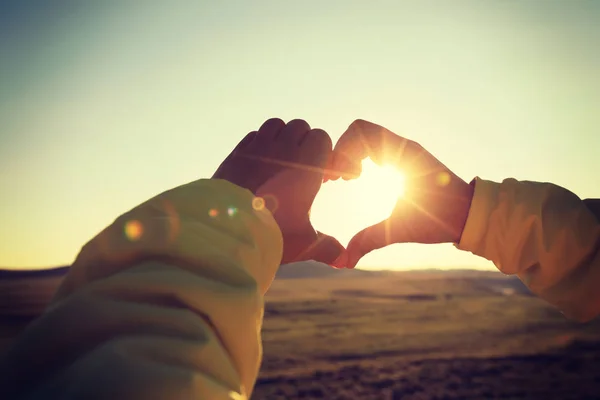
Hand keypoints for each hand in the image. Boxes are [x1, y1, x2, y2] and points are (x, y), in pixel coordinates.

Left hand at [213, 118, 343, 264]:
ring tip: (283, 162)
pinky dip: (261, 144)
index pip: (322, 139)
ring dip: (283, 139)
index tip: (325, 178)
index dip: (327, 156)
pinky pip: (254, 136)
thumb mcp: (304, 243)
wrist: (224, 230)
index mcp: (306, 165)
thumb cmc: (270, 235)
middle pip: (301, 128)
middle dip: (306, 144)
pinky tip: (261, 165)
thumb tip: (345, 260)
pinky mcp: (236, 152)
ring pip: (276, 126)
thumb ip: (329, 248)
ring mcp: (257, 148)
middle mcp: (282, 150)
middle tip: (304, 170)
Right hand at [328, 119, 474, 267]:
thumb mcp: (401, 230)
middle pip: (359, 131)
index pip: (361, 133)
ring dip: (350, 153)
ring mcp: (404, 149)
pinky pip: (374, 144)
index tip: (340, 180)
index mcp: (403, 155)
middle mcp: (403, 146)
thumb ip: (369, 241)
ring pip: (365, 135)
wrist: (471, 214)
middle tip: (337, 180)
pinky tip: (360, 178)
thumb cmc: (441, 219)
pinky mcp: (404, 156)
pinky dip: (361, 155)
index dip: (342, 152)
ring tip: (347, 179)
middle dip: (342, 152)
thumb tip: (343, 262)